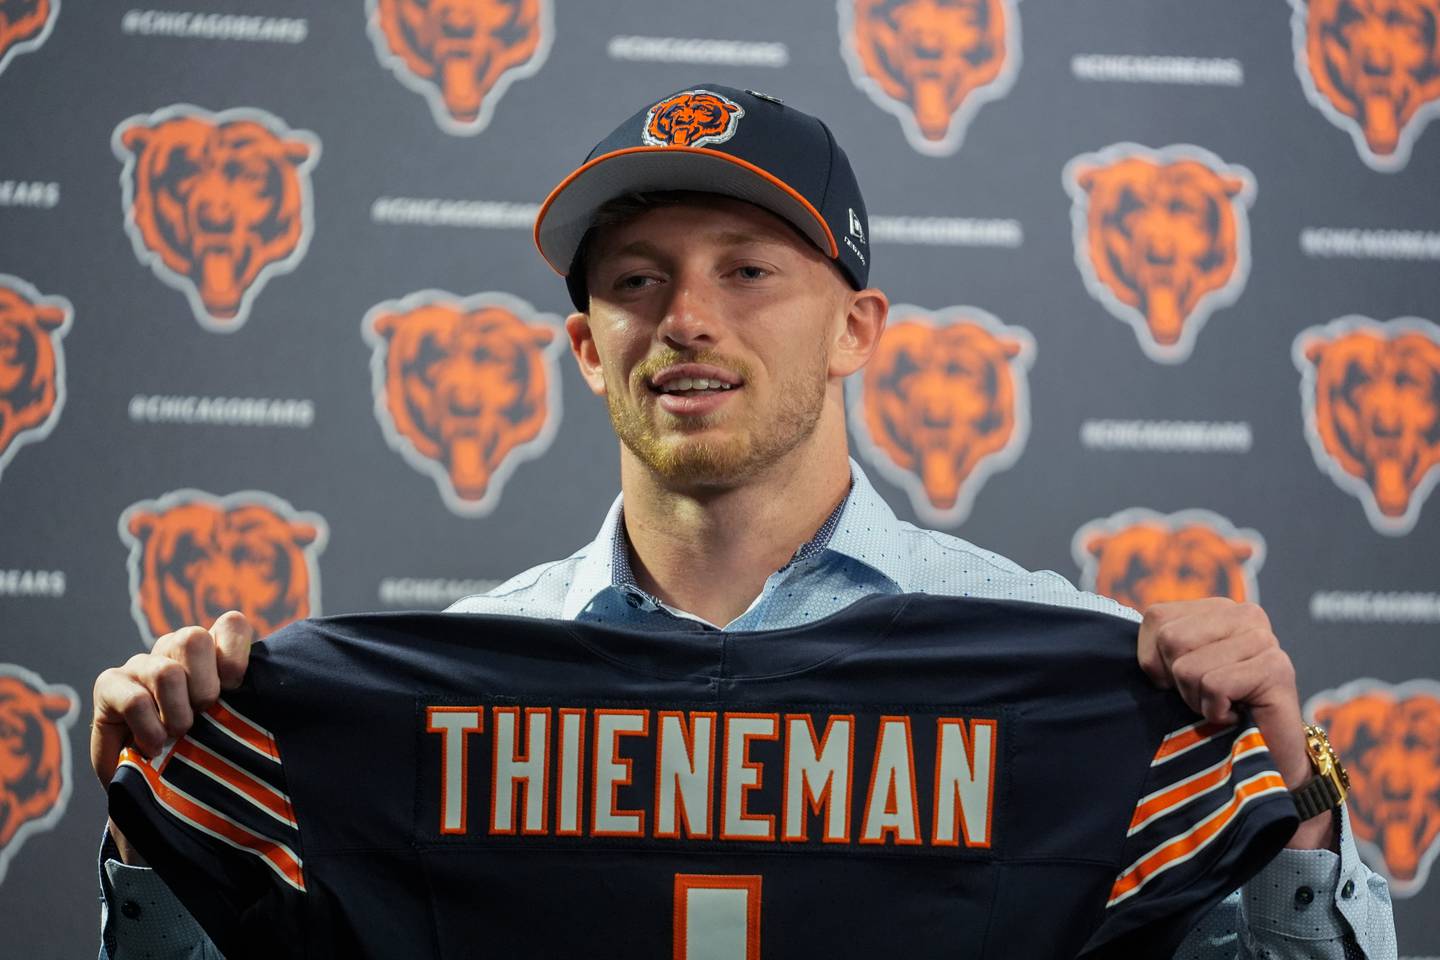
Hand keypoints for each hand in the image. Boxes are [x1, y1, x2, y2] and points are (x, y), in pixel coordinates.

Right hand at [91, 611, 254, 862]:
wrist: (155, 785)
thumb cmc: (204, 750)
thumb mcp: (234, 724)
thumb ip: (250, 703)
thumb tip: (280, 697)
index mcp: (210, 652)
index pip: (230, 623)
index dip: (235, 653)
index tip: (237, 688)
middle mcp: (174, 650)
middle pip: (192, 638)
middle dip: (205, 686)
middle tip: (205, 717)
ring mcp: (141, 664)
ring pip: (165, 670)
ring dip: (178, 712)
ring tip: (180, 736)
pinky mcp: (109, 685)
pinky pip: (132, 697)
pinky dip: (149, 727)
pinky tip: (154, 746)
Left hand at [1137, 598, 1333, 849]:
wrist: (1265, 761)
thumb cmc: (1214, 713)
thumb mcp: (1176, 671)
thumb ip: (1157, 645)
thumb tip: (1107, 629)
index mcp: (1216, 608)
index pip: (1156, 618)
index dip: (1156, 662)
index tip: (1183, 683)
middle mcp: (1245, 614)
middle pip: (1171, 640)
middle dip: (1178, 682)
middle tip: (1205, 698)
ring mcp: (1264, 639)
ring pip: (1189, 666)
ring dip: (1197, 700)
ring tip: (1221, 707)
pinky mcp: (1276, 668)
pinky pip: (1214, 685)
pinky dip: (1215, 712)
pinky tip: (1235, 716)